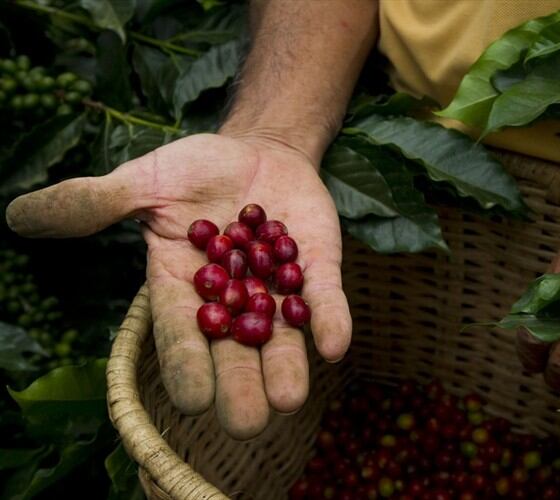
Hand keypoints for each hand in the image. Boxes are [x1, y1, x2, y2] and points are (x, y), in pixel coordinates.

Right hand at [5, 133, 350, 438]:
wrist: (258, 151)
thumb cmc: (195, 172)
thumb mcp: (144, 182)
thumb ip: (95, 203)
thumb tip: (18, 214)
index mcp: (182, 287)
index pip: (180, 333)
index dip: (185, 364)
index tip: (193, 401)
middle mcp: (229, 300)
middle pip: (233, 352)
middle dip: (239, 386)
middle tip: (246, 422)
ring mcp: (276, 288)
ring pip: (280, 338)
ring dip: (286, 368)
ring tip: (288, 399)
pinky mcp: (317, 270)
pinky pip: (323, 299)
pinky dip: (329, 320)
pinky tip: (335, 345)